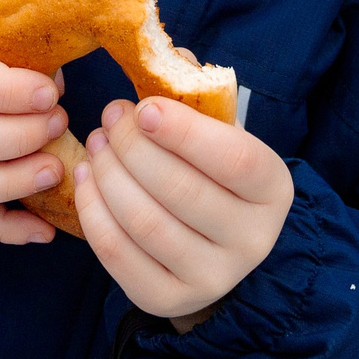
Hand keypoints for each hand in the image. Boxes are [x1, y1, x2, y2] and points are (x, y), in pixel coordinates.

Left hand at [78, 97, 293, 325]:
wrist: (217, 250)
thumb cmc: (214, 177)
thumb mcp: (221, 137)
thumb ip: (199, 98)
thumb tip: (172, 60)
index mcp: (273, 190)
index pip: (234, 159)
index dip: (184, 132)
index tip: (142, 107)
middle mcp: (251, 240)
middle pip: (181, 190)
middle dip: (132, 147)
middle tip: (108, 119)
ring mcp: (211, 277)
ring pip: (145, 222)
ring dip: (108, 175)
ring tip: (95, 145)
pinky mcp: (167, 299)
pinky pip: (118, 254)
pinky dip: (93, 212)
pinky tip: (86, 179)